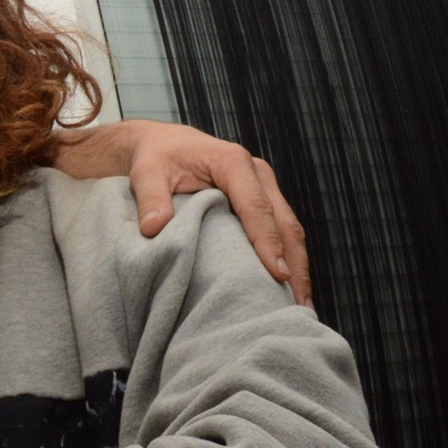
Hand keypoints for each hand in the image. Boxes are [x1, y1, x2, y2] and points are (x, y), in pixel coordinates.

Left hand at [50, 120, 311, 305]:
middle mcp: (256, 172)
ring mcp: (264, 185)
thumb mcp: (146, 173)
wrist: (166, 143)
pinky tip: (289, 286)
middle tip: (298, 302)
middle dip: (293, 262)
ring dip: (297, 264)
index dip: (267, 242)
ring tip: (301, 303)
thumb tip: (154, 228)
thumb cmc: (157, 158)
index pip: (256, 206)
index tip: (276, 275)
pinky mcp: (264, 198)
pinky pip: (281, 229)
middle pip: (283, 220)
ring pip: (289, 226)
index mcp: (232, 162)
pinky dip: (288, 256)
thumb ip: (150, 199)